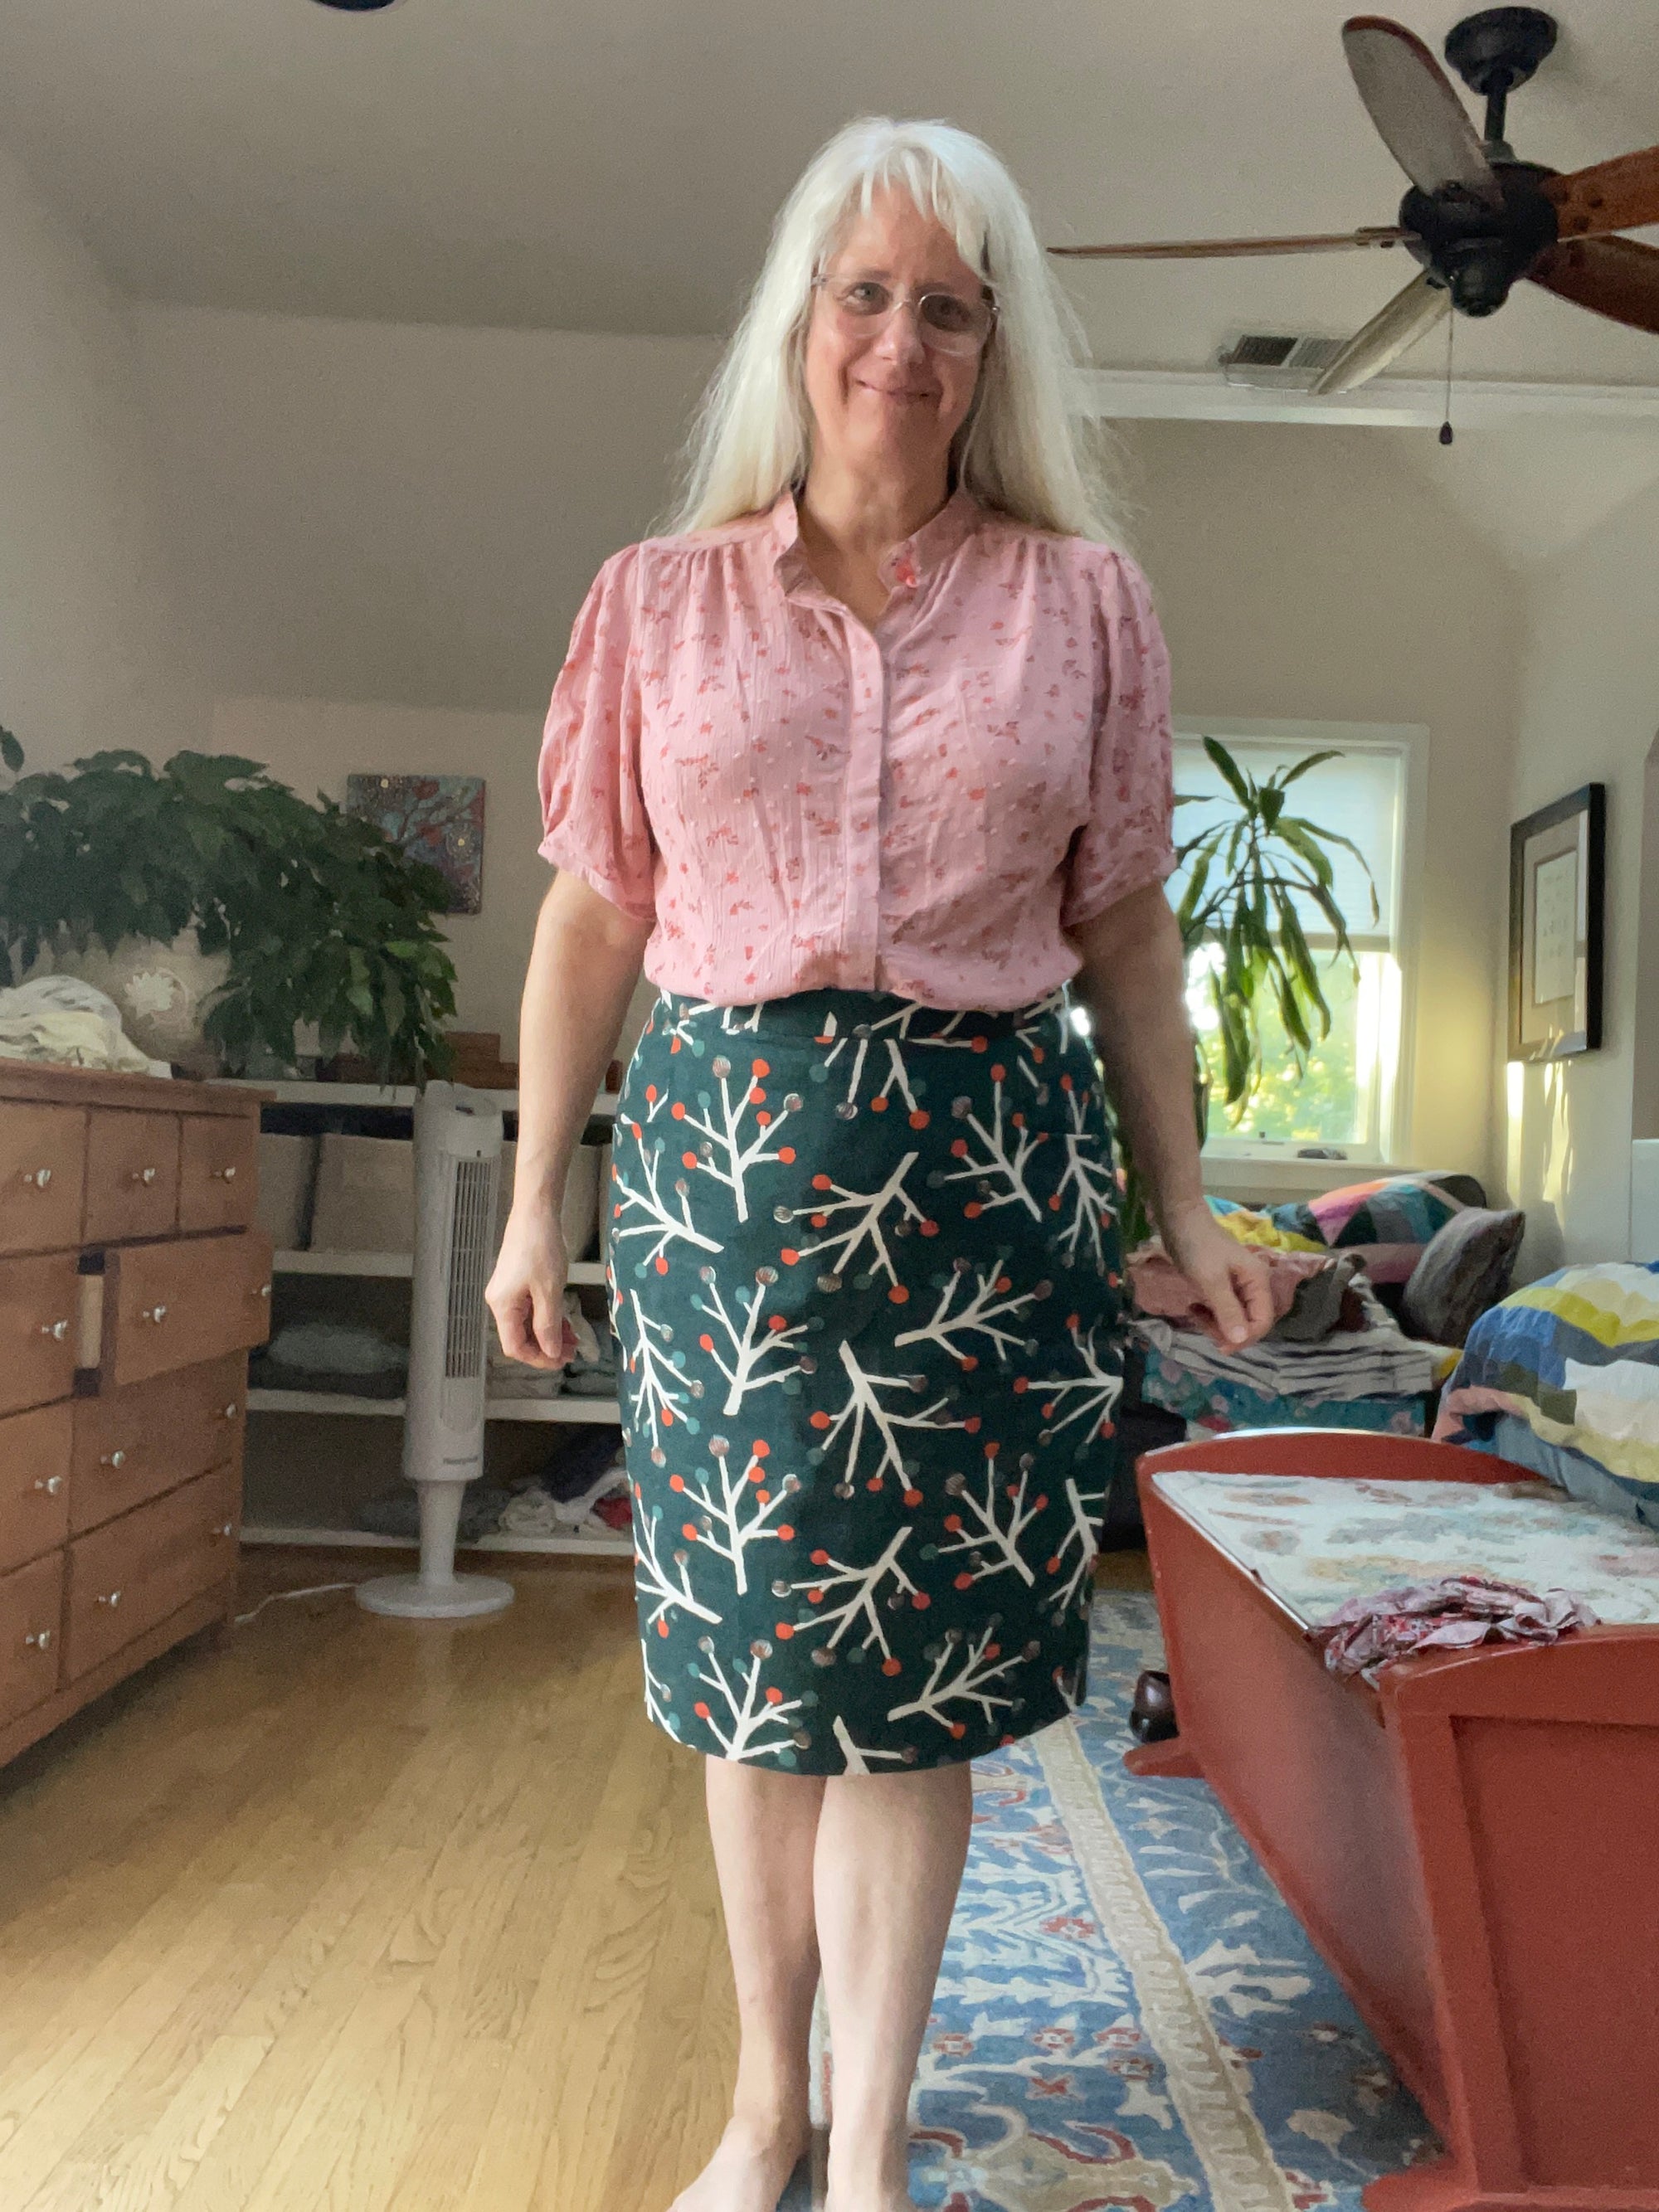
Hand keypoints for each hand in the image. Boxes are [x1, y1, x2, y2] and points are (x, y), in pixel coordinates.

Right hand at [486, 1209, 578, 1368]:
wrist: (536, 1213)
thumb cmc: (540, 1248)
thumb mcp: (549, 1291)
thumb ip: (549, 1325)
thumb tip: (551, 1352)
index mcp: (502, 1306)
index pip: (515, 1346)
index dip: (538, 1358)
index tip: (561, 1361)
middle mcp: (500, 1302)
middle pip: (520, 1337)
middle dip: (547, 1347)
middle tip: (573, 1351)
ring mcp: (508, 1292)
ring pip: (527, 1323)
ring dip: (549, 1333)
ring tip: (574, 1338)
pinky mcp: (517, 1282)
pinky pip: (530, 1309)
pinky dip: (547, 1317)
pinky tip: (564, 1321)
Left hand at [1159, 1201, 1275, 1348]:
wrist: (1179, 1220)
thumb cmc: (1197, 1247)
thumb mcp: (1211, 1280)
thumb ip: (1227, 1310)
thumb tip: (1241, 1340)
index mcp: (1258, 1281)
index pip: (1263, 1321)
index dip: (1245, 1338)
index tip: (1220, 1346)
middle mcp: (1253, 1285)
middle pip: (1249, 1322)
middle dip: (1227, 1330)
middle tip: (1200, 1324)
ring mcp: (1238, 1285)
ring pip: (1234, 1318)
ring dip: (1215, 1323)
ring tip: (1194, 1313)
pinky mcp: (1222, 1285)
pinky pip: (1222, 1309)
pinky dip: (1210, 1314)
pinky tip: (1194, 1307)